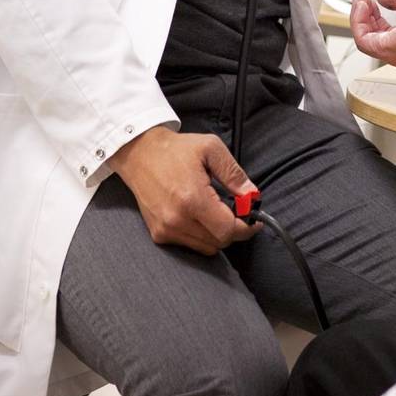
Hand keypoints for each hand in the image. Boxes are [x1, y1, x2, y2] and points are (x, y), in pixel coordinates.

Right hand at [109, 126, 257, 254]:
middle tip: (239, 211)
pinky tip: (201, 215)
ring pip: (206, 247)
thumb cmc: (177, 149)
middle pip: (219, 241)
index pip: (227, 230)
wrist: (140, 154)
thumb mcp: (211, 149)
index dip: (246, 227)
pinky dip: (203, 235)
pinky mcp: (158, 234)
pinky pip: (191, 244)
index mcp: (192, 199)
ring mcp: (165, 230)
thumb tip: (252, 195)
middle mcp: (176, 220)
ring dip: (218, 233)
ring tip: (218, 210)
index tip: (255, 220)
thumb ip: (234, 174)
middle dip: (235, 229)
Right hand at [350, 0, 395, 65]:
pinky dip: (358, 21)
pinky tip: (363, 5)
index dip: (372, 15)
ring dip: (358, 17)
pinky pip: (362, 39)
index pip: (381, 34)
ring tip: (361, 0)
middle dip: (362, 15)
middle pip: (369, 38)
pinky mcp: (388, 48)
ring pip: (363, 39)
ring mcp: (394, 53)